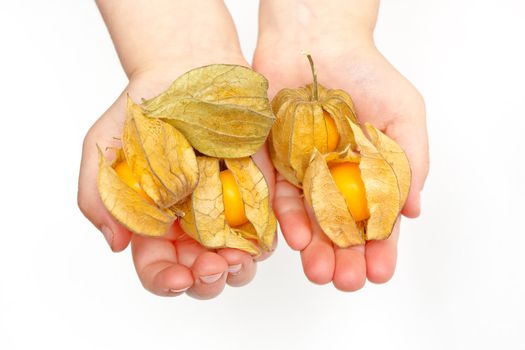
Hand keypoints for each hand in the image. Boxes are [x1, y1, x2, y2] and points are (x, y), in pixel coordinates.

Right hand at [78, 59, 276, 298]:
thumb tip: (116, 243)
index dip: (166, 280)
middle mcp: (192, 224)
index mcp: (156, 223)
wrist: (185, 72)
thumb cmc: (140, 111)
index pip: (158, 267)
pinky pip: (267, 227)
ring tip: (238, 260)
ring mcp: (227, 210)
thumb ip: (98, 199)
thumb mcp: (102, 150)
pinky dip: (266, 242)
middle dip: (207, 282)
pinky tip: (261, 241)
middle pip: (201, 273)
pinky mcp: (258, 192)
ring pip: (237, 260)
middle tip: (211, 269)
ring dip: (239, 270)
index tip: (177, 276)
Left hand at [253, 2, 428, 290]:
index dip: (380, 249)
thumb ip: (411, 161)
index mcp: (368, 174)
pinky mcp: (273, 162)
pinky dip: (286, 218)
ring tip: (321, 272)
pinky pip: (276, 196)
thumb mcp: (403, 113)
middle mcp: (333, 180)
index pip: (376, 221)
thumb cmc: (366, 72)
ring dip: (315, 250)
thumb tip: (414, 211)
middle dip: (344, 259)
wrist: (316, 40)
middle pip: (338, 229)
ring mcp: (302, 174)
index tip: (381, 271)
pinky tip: (297, 238)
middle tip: (346, 281)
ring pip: (307, 221)